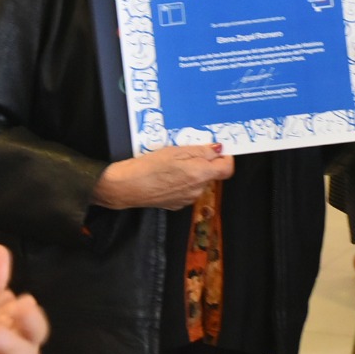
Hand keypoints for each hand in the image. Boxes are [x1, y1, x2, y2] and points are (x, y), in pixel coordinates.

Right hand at [93, 144, 234, 209]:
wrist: (127, 187)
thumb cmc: (149, 166)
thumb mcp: (176, 151)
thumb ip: (201, 151)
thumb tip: (218, 150)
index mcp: (200, 174)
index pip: (227, 169)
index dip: (225, 158)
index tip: (218, 150)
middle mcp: (197, 190)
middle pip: (211, 174)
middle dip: (204, 162)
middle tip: (187, 152)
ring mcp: (188, 199)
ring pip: (198, 181)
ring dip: (192, 172)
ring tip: (173, 163)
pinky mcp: (177, 204)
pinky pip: (187, 189)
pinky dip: (182, 181)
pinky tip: (167, 175)